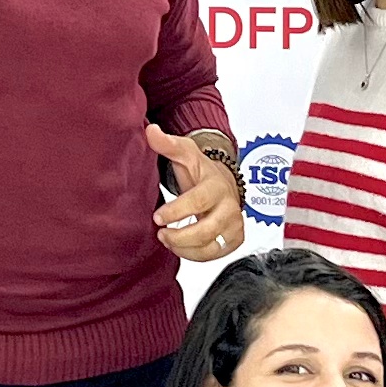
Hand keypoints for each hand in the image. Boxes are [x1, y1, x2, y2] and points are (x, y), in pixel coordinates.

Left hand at [149, 125, 246, 262]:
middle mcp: (230, 207)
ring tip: (167, 239)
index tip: (157, 218)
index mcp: (216, 186)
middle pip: (206, 230)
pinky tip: (180, 246)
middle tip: (161, 234)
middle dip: (180, 236)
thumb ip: (167, 144)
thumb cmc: (202, 171)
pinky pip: (214, 255)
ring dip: (184, 248)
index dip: (177, 211)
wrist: (224, 184)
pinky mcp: (234, 239)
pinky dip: (194, 255)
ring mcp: (234, 225)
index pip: (198, 201)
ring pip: (211, 247)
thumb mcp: (185, 154)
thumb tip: (150, 130)